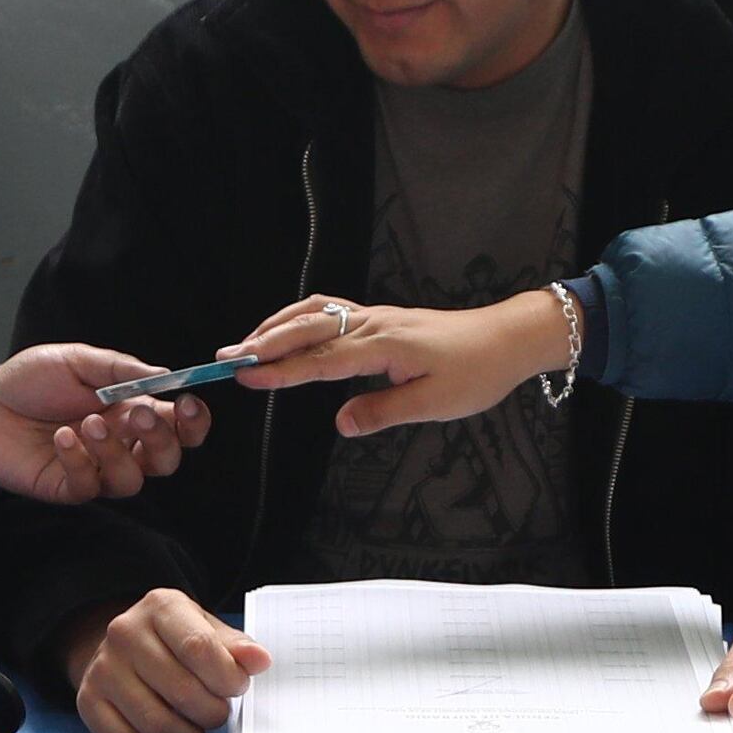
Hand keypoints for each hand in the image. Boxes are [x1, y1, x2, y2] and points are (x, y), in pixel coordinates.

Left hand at [0, 346, 216, 504]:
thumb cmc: (30, 381)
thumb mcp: (76, 360)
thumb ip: (120, 367)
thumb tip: (164, 375)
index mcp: (130, 411)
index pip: (177, 426)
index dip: (192, 422)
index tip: (189, 404)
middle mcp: (120, 444)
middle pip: (166, 460)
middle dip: (160, 439)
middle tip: (135, 412)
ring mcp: (95, 469)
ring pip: (132, 480)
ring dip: (116, 451)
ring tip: (87, 422)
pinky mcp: (66, 487)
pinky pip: (88, 487)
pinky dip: (80, 462)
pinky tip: (61, 438)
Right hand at [62, 588, 266, 732]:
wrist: (124, 646)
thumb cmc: (176, 641)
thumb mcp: (208, 630)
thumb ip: (235, 647)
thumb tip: (259, 660)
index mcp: (160, 607)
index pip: (199, 647)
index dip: (226, 678)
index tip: (236, 688)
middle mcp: (124, 633)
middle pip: (181, 691)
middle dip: (211, 713)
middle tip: (216, 713)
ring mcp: (102, 668)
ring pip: (155, 723)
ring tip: (195, 730)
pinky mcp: (88, 700)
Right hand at [228, 288, 577, 440]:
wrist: (505, 339)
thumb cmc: (475, 373)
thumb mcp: (435, 404)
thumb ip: (384, 412)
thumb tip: (340, 423)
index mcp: (385, 347)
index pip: (321, 360)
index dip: (281, 370)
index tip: (247, 377)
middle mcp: (373, 325)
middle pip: (308, 329)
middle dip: (263, 343)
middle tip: (226, 360)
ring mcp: (375, 317)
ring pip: (315, 313)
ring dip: (276, 327)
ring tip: (244, 345)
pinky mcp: (379, 317)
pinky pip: (330, 309)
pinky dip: (299, 317)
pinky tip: (284, 329)